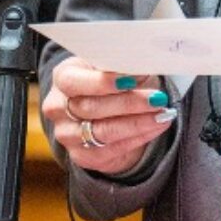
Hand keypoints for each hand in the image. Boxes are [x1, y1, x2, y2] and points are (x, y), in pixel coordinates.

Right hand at [42, 58, 175, 176]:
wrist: (106, 111)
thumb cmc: (110, 82)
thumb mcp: (113, 66)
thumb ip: (121, 65)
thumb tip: (142, 64)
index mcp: (62, 77)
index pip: (73, 82)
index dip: (103, 82)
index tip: (133, 78)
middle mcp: (58, 108)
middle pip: (91, 108)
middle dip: (129, 103)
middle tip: (158, 98)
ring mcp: (67, 134)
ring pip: (103, 131)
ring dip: (138, 123)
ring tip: (163, 114)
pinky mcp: (82, 156)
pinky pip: (112, 149)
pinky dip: (139, 137)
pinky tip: (156, 127)